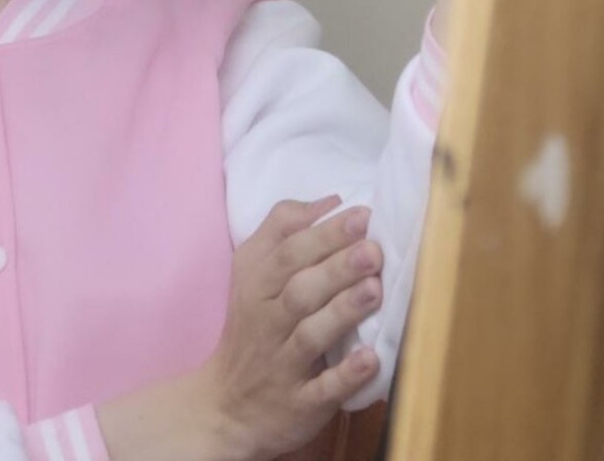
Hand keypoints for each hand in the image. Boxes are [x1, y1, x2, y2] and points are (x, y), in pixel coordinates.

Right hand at [199, 197, 383, 460]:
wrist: (228, 404)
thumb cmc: (253, 325)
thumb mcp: (253, 270)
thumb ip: (284, 229)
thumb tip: (330, 200)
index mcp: (256, 284)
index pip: (286, 252)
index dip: (323, 233)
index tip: (362, 215)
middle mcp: (266, 321)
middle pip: (299, 289)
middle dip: (336, 267)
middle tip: (374, 249)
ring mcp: (282, 364)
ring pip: (310, 335)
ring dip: (342, 312)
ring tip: (375, 290)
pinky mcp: (299, 403)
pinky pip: (322, 389)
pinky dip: (345, 376)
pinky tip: (371, 359)